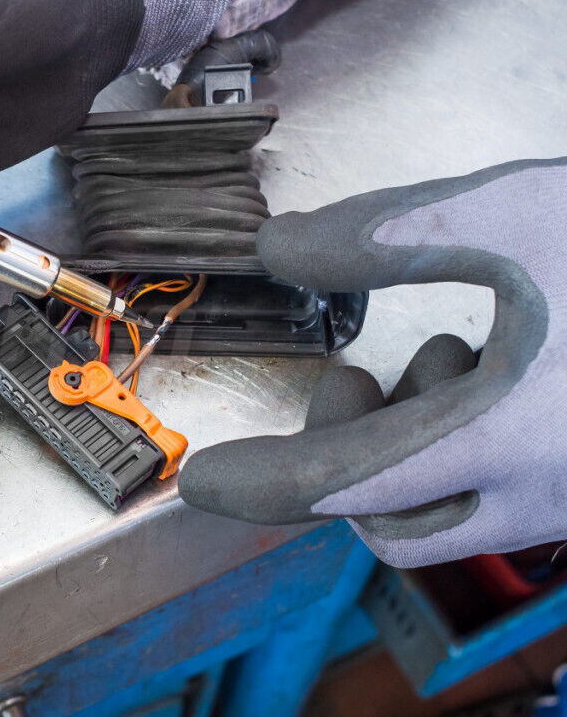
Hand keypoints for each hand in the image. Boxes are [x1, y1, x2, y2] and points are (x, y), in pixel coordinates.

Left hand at [178, 158, 566, 566]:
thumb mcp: (512, 215)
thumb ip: (381, 234)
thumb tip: (275, 245)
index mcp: (505, 443)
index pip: (337, 485)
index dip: (260, 481)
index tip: (200, 477)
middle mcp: (541, 496)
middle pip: (384, 518)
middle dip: (340, 455)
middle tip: (347, 381)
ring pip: (438, 511)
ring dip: (403, 442)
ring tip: (438, 354)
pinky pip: (490, 491)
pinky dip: (455, 440)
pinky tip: (487, 366)